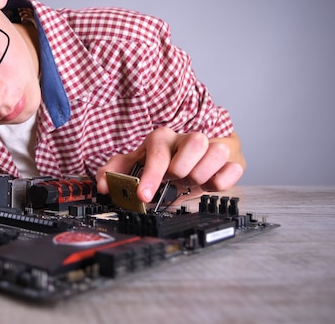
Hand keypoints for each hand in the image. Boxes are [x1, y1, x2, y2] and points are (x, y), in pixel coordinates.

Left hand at [96, 127, 243, 202]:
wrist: (193, 156)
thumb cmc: (163, 161)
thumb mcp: (136, 164)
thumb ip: (116, 171)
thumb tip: (102, 184)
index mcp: (162, 139)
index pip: (158, 151)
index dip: (151, 175)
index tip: (144, 196)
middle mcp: (187, 139)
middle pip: (195, 141)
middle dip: (183, 168)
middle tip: (175, 180)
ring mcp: (210, 147)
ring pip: (217, 151)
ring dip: (202, 173)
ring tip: (192, 181)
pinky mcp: (229, 160)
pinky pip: (233, 168)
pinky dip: (223, 180)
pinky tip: (209, 185)